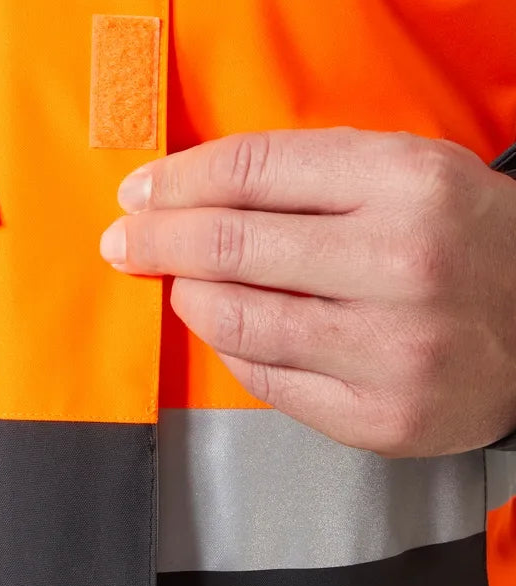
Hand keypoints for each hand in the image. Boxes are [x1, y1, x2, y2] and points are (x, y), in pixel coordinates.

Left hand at [99, 128, 515, 455]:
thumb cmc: (462, 243)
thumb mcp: (405, 175)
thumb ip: (304, 176)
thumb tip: (183, 192)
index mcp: (408, 182)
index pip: (252, 170)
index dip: (176, 181)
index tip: (139, 192)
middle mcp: (402, 263)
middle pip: (230, 244)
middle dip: (156, 239)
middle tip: (124, 240)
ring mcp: (392, 349)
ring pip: (233, 318)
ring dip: (188, 295)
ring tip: (182, 282)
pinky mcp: (379, 416)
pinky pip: (262, 377)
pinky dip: (230, 347)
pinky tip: (230, 326)